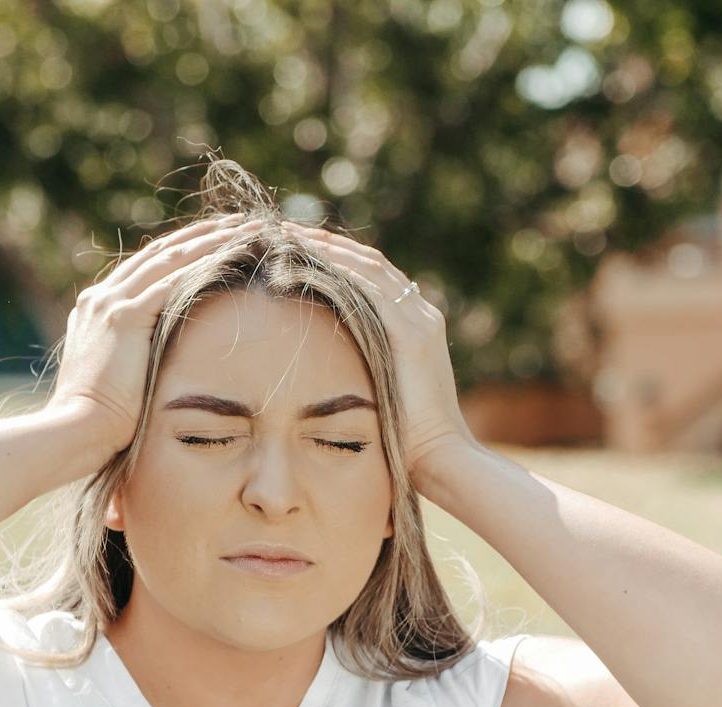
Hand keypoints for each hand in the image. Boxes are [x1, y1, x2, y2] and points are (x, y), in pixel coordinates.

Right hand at [48, 213, 265, 456]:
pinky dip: (202, 263)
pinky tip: (230, 254)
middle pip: (158, 254)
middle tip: (235, 223)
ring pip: (168, 258)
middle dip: (199, 236)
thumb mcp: (116, 382)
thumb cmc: (99, 423)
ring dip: (209, 241)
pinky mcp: (125, 317)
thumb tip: (158, 369)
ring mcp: (111, 304)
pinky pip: (171, 280)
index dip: (180, 254)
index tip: (212, 244)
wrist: (76, 430)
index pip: (145, 270)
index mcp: (96, 310)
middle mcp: (101, 298)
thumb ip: (132, 362)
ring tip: (243, 229)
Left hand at [281, 221, 475, 482]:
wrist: (439, 459)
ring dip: (326, 249)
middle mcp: (421, 316)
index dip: (335, 258)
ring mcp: (419, 322)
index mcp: (416, 327)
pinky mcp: (412, 336)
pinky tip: (305, 261)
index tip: (296, 248)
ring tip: (285, 237)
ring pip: (368, 268)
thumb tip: (328, 374)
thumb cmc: (405, 442)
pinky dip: (338, 271)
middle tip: (282, 232)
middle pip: (369, 263)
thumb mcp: (380, 396)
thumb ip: (363, 373)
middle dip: (326, 244)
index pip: (373, 277)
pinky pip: (370, 290)